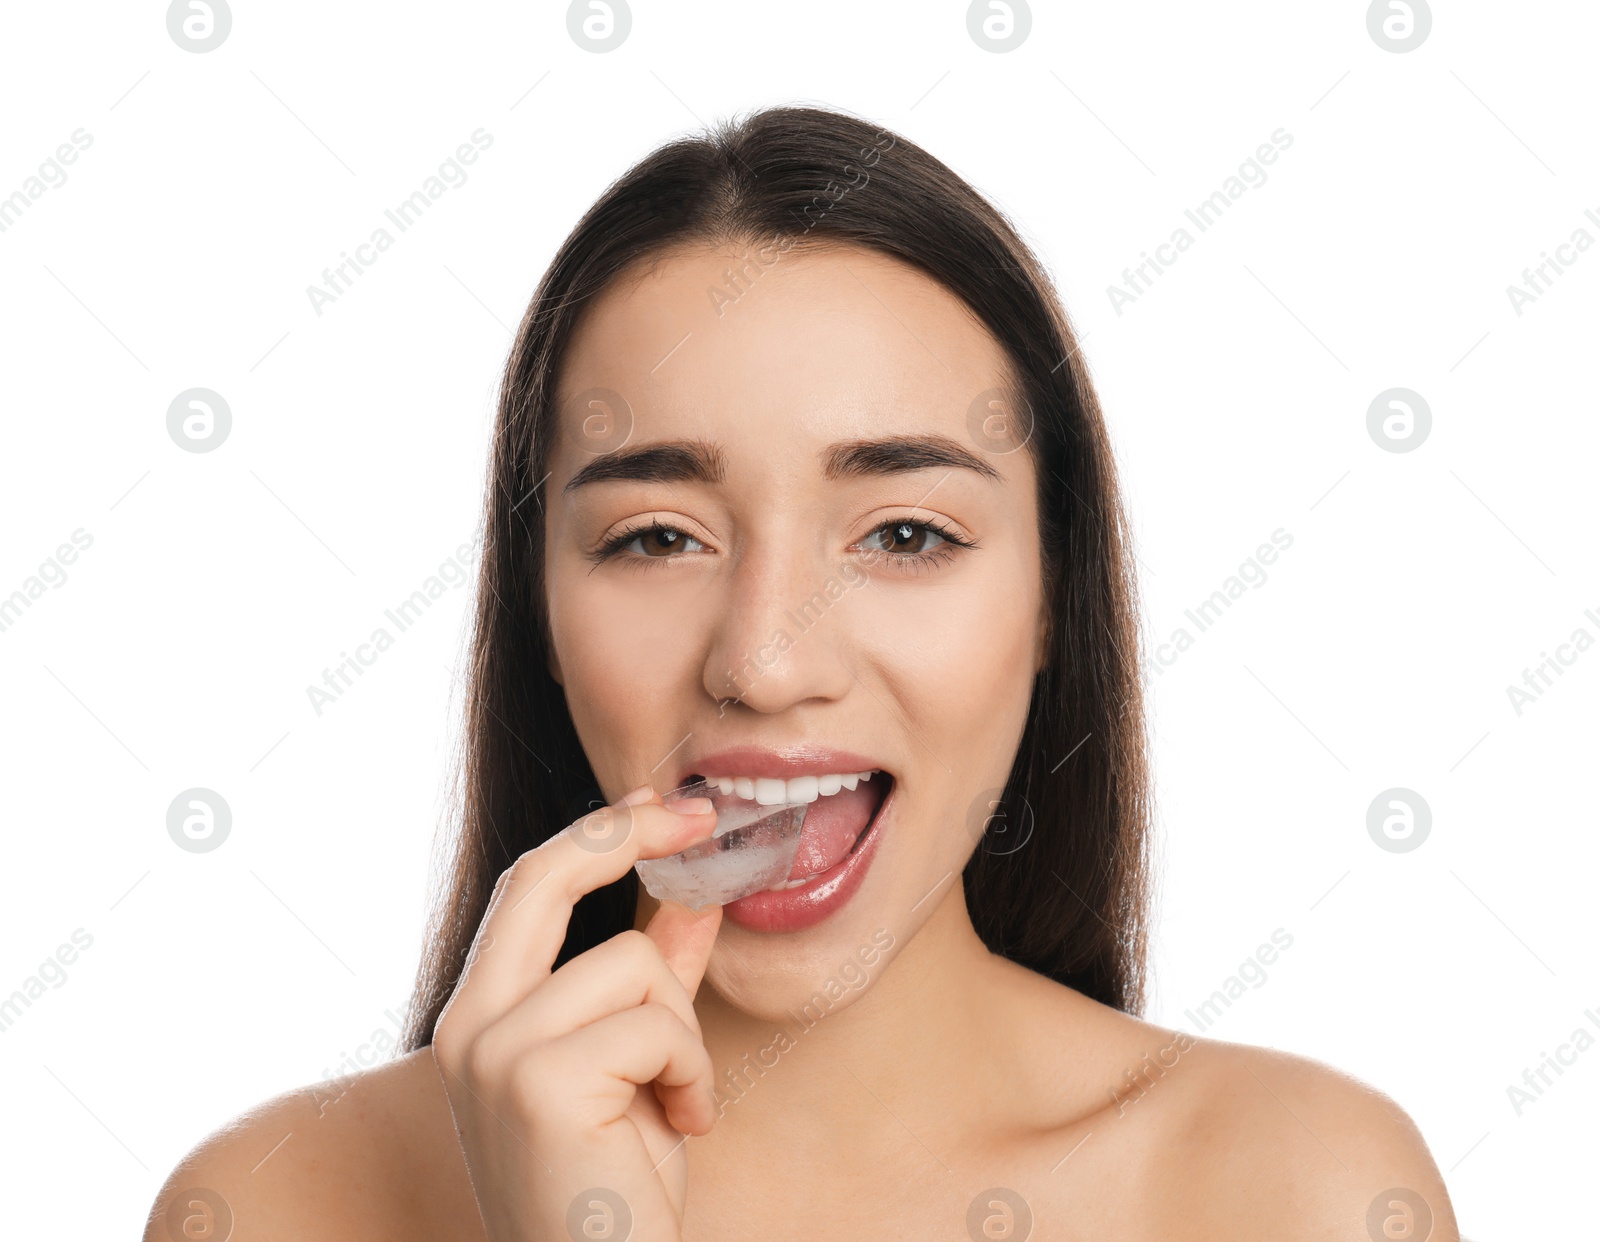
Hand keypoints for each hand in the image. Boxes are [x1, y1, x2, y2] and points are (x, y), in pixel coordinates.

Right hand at [431, 784, 722, 1241]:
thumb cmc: (617, 1194)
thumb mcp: (640, 1068)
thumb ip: (656, 982)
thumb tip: (695, 898)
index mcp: (479, 1017)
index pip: (529, 888)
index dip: (599, 835)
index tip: (665, 805)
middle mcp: (468, 1026)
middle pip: (544, 877)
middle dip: (630, 833)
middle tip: (705, 817)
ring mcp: (492, 1051)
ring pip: (631, 964)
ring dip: (682, 1033)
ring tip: (677, 1102)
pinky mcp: (536, 1080)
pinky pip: (656, 1023)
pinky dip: (690, 1070)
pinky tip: (680, 1127)